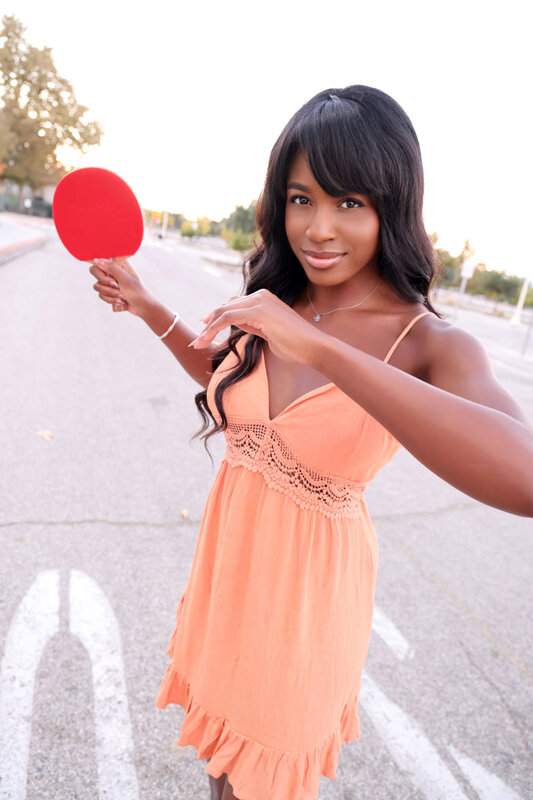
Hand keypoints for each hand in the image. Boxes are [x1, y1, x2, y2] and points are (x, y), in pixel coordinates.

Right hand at [88, 258, 151, 316]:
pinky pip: (101, 295)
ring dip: (109, 293)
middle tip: (116, 286)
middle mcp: (113, 271)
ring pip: (97, 286)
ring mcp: (111, 282)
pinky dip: (110, 300)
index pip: (101, 259)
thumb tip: (96, 259)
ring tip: (121, 297)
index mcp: (118, 263)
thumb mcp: (125, 279)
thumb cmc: (137, 292)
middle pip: (95, 272)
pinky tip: (121, 302)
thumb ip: (111, 268)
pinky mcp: (110, 292)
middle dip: (105, 283)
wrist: (143, 308)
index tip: (112, 278)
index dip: (101, 269)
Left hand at [190, 288, 326, 365]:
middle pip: (225, 307)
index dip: (215, 317)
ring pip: (223, 312)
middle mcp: (260, 295)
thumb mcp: (267, 332)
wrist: (313, 347)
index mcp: (264, 298)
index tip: (203, 330)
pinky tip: (205, 340)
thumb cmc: (294, 345)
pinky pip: (228, 317)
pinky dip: (213, 328)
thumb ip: (252, 324)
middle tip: (196, 342)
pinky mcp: (258, 311)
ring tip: (197, 345)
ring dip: (207, 329)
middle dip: (208, 324)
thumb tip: (236, 323)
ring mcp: (259, 301)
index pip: (233, 305)